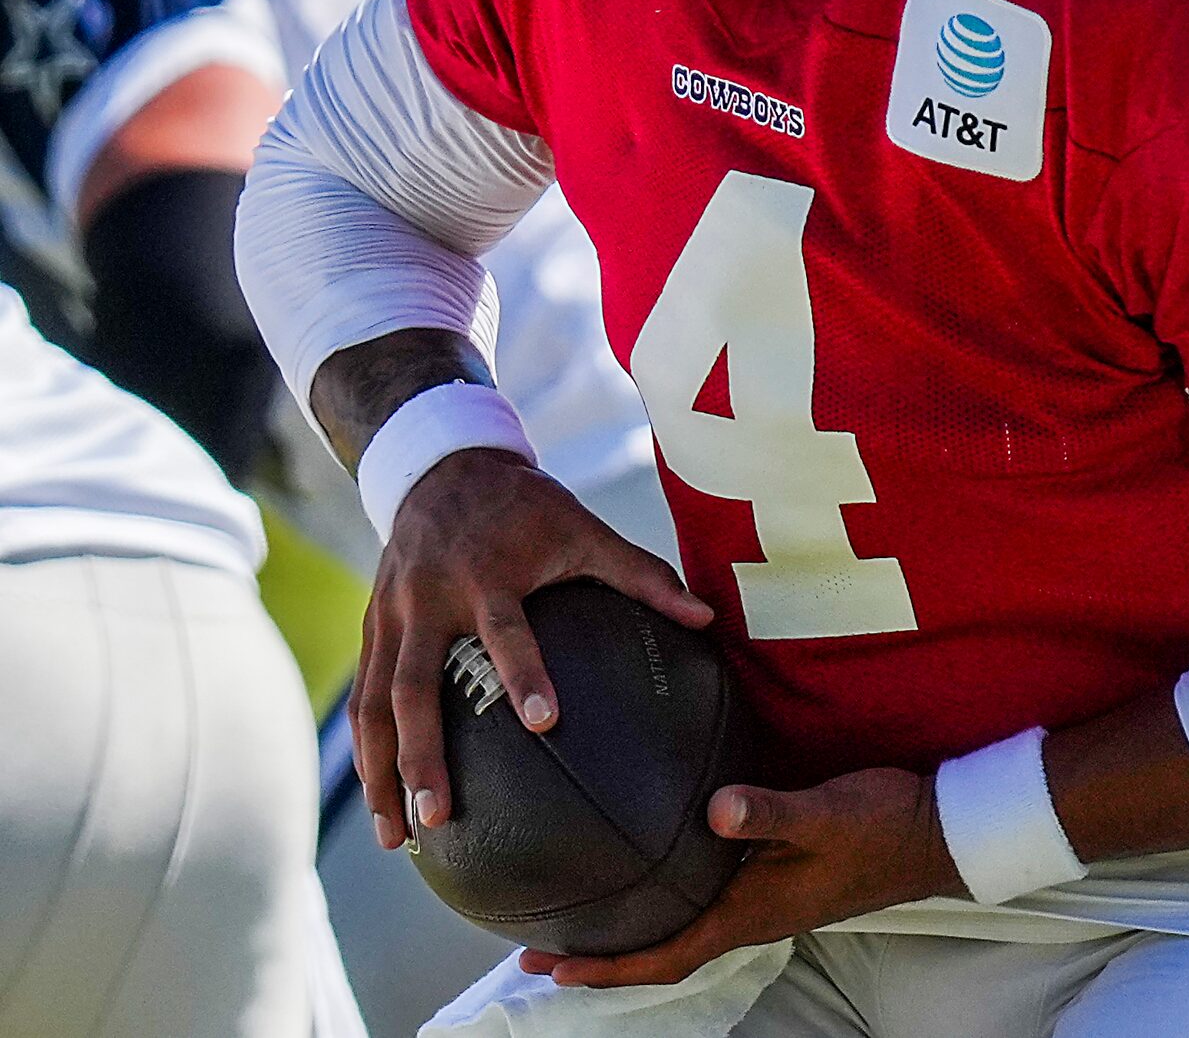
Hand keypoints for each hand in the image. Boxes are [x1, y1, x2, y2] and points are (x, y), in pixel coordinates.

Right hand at [356, 447, 710, 847]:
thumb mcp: (585, 528)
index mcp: (486, 574)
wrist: (442, 467)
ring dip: (381, 772)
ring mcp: (390, 617)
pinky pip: (363, 698)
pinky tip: (382, 801)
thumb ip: (643, 576)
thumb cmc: (528, 507)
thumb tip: (707, 620)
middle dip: (422, 755)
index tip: (543, 723)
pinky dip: (365, 751)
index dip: (524, 673)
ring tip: (400, 838)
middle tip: (440, 815)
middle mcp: (428, 599)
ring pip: (374, 704)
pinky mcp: (371, 628)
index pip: (506, 631)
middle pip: (415, 687)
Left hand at [521, 767, 961, 987]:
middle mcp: (754, 915)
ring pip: (687, 927)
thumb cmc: (883, 826)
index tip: (551, 969)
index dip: (609, 968)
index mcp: (754, 913)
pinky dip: (673, 899)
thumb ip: (770, 812)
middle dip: (607, 956)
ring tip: (592, 914)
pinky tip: (664, 865)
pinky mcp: (781, 877)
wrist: (938, 833)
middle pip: (666, 951)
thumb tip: (714, 810)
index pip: (667, 957)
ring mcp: (769, 899)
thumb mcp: (826, 814)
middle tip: (546, 949)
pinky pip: (710, 901)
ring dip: (638, 930)